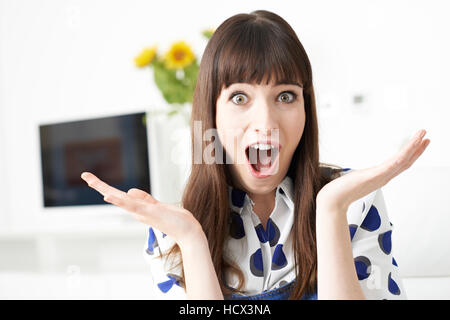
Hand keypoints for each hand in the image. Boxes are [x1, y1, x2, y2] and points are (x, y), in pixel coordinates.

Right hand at [80, 172, 202, 245]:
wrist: (188, 232)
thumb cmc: (175, 221)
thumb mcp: (158, 206)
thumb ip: (145, 199)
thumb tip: (129, 190)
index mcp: (139, 208)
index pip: (119, 196)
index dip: (106, 188)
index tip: (93, 179)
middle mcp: (137, 211)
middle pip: (115, 196)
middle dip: (100, 186)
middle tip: (85, 175)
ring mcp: (142, 212)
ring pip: (121, 200)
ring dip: (106, 190)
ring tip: (92, 181)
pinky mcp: (150, 212)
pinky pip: (132, 206)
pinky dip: (120, 201)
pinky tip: (109, 197)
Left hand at [316, 129, 430, 212]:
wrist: (332, 201)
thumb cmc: (339, 192)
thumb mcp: (352, 181)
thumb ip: (356, 179)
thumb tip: (350, 177)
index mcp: (378, 178)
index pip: (399, 165)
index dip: (410, 155)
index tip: (417, 144)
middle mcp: (382, 178)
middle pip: (405, 163)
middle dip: (417, 150)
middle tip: (426, 137)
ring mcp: (380, 177)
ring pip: (403, 161)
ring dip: (414, 148)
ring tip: (423, 135)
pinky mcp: (376, 176)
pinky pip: (394, 163)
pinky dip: (405, 153)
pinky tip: (412, 146)